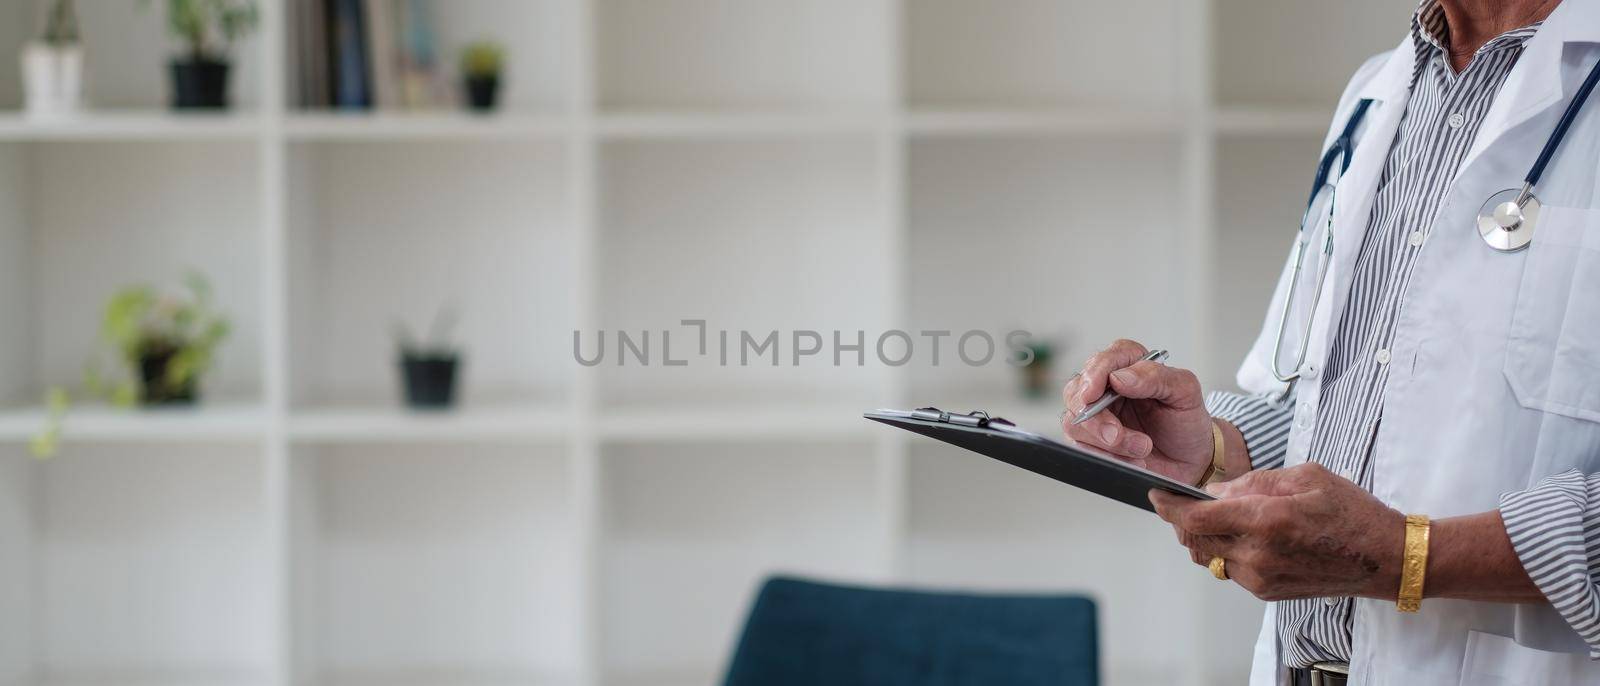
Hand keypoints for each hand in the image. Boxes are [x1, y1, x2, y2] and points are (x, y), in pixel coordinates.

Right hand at [1061, 339, 1213, 484]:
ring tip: (1142, 449)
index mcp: (1129, 364)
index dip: (1093, 376)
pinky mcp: (1092, 441)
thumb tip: (1119, 377)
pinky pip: (1082, 448)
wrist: (1191, 460)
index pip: (1103, 360)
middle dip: (1095, 419)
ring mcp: (1097, 415)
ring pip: (1075, 424)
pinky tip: (1133, 461)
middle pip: (1078, 393)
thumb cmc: (1187, 421)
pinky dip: (1106, 457)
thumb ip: (1156, 377)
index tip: (1093, 395)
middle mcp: (1107, 386)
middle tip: (1116, 435)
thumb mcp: (1185, 393)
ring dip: (1107, 443)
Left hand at [1148, 463, 1405, 600]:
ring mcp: (1261, 578)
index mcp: (1266, 521)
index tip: (1157, 495)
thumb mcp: (1306, 477)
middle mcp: (1258, 555)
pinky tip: (1242, 535)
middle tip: (1183, 501)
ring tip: (1217, 516)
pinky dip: (1224, 551)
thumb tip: (1216, 490)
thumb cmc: (1352, 513)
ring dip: (1203, 536)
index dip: (1169, 506)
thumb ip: (1254, 482)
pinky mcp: (1266, 592)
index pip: (1196, 518)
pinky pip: (1228, 569)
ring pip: (1208, 556)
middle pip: (1194, 540)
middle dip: (1181, 520)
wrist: (1385, 558)